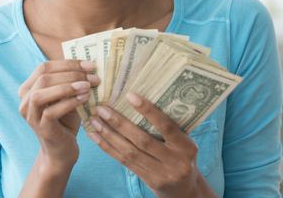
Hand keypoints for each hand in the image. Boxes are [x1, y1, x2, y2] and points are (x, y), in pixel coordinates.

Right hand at [18, 60, 98, 169]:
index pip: (44, 67)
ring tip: (87, 86)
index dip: (67, 63)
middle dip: (70, 74)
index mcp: (29, 88)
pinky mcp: (40, 128)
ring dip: (66, 87)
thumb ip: (71, 80)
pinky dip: (69, 102)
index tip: (90, 65)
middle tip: (92, 76)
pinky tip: (84, 98)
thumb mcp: (67, 96)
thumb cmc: (66, 119)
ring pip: (41, 93)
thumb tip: (88, 64)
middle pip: (43, 78)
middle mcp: (25, 101)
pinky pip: (51, 112)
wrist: (62, 149)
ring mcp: (30, 115)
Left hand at [86, 94, 216, 197]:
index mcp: (186, 146)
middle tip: (103, 109)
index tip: (130, 96)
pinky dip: (109, 149)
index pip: (166, 126)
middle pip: (143, 141)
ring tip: (95, 122)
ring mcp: (162, 174)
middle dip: (120, 123)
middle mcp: (176, 161)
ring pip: (130, 153)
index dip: (148, 111)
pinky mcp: (150, 181)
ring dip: (110, 136)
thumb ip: (168, 127)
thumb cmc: (181, 154)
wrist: (185, 186)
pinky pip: (126, 163)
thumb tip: (140, 101)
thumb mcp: (183, 140)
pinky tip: (97, 138)